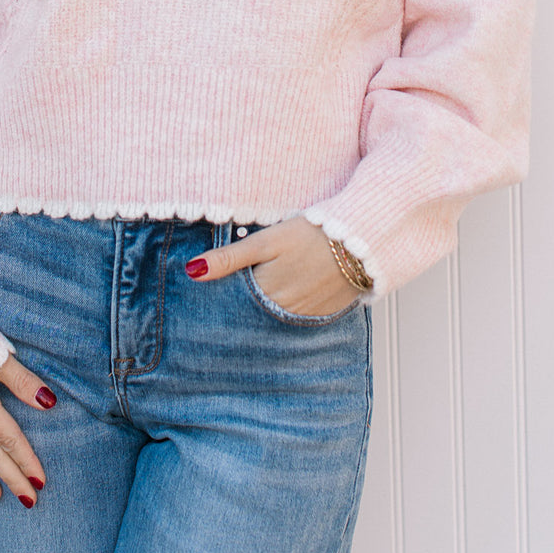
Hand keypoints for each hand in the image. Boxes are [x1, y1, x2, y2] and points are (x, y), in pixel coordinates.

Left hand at [184, 215, 361, 315]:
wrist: (360, 240)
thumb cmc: (311, 234)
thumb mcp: (265, 241)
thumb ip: (229, 258)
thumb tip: (192, 271)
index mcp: (266, 295)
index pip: (235, 307)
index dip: (223, 302)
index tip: (207, 308)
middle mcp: (284, 313)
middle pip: (254, 315)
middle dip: (241, 311)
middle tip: (229, 308)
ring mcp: (306, 316)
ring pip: (275, 318)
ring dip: (265, 312)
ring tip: (258, 301)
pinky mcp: (324, 313)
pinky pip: (298, 317)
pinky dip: (289, 310)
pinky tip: (287, 296)